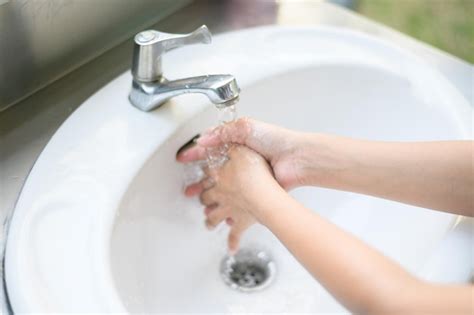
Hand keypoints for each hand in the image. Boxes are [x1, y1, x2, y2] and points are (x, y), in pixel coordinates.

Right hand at [177, 118, 311, 189]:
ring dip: (208, 191)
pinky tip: (217, 205)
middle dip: (198, 178)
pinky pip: (235, 194)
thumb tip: (203, 140)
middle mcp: (240, 157)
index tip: (183, 158)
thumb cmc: (276, 140)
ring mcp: (246, 173)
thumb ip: (223, 132)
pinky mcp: (253, 186)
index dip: (195, 152)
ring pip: (221, 183)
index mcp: (237, 141)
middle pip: (213, 168)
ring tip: (198, 199)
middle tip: (187, 186)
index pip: (210, 146)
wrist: (296, 159)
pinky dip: (225, 200)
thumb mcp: (246, 128)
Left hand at [195, 145, 276, 252]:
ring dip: (210, 219)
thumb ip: (233, 146)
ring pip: (214, 216)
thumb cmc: (255, 173)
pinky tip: (230, 248)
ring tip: (208, 222)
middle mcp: (221, 194)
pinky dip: (232, 243)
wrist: (263, 195)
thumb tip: (226, 142)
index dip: (202, 171)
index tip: (198, 172)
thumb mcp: (243, 150)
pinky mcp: (240, 222)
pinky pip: (234, 235)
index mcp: (220, 176)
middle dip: (202, 197)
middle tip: (194, 197)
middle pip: (207, 196)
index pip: (207, 173)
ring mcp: (229, 209)